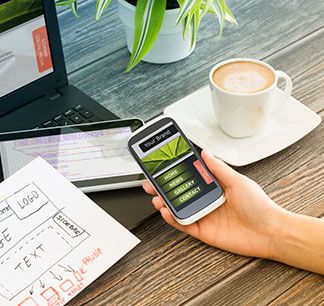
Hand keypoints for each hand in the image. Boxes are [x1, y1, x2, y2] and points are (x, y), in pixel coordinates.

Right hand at [143, 150, 284, 259]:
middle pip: (179, 192)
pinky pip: (182, 224)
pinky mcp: (202, 230)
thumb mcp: (238, 181)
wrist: (269, 232)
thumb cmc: (259, 206)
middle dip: (162, 188)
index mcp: (214, 186)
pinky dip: (172, 219)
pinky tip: (166, 211)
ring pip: (177, 208)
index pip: (189, 177)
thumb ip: (218, 168)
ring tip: (157, 197)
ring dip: (164, 202)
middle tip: (151, 183)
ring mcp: (203, 215)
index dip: (174, 172)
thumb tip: (205, 152)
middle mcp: (206, 200)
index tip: (162, 166)